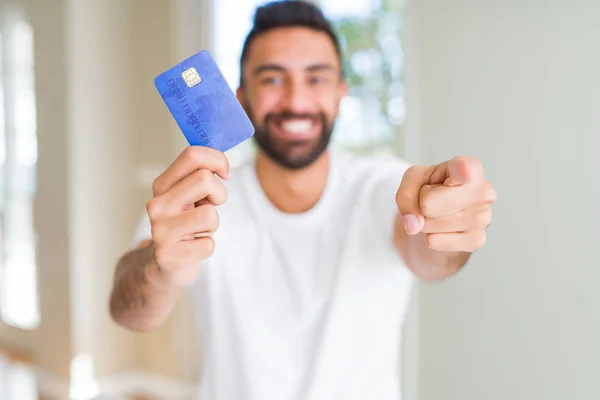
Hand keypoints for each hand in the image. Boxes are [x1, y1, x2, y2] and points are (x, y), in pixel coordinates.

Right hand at [146, 146, 229, 285]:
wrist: (165, 264)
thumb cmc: (184, 223)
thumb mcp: (187, 195)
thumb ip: (199, 174)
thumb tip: (222, 162)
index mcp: (162, 185)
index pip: (192, 155)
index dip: (217, 160)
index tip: (224, 174)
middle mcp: (157, 205)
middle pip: (205, 179)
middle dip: (219, 194)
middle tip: (211, 206)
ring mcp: (161, 231)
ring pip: (210, 215)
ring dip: (213, 224)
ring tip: (199, 230)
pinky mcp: (171, 255)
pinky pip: (209, 244)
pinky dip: (207, 247)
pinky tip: (193, 247)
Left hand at [395, 156, 496, 252]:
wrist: (444, 210)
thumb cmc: (433, 186)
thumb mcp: (413, 180)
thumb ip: (406, 196)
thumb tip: (413, 226)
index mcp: (471, 167)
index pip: (465, 170)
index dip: (462, 172)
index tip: (464, 172)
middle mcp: (484, 191)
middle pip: (428, 205)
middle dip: (421, 204)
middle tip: (434, 198)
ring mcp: (483, 218)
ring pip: (428, 225)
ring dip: (425, 221)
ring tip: (439, 211)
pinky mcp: (477, 240)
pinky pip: (433, 241)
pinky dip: (430, 236)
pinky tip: (444, 226)